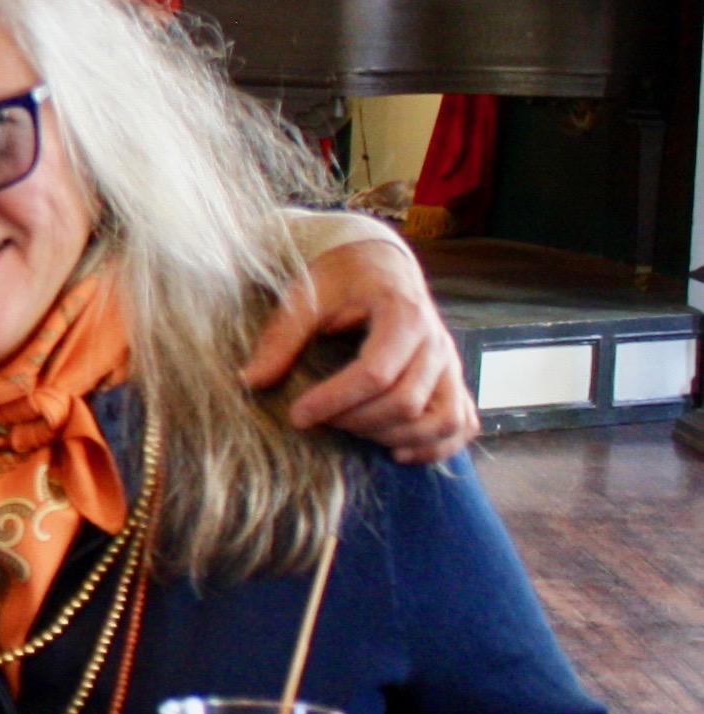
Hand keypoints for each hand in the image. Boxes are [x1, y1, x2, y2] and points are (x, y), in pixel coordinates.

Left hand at [241, 236, 475, 464]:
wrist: (378, 262)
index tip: (297, 414)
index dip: (334, 400)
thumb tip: (250, 381)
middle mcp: (436, 342)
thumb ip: (281, 338)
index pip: (376, 373)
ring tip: (353, 432)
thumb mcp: (306, 296)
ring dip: (395, 437)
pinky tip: (396, 451)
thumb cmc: (340, 278)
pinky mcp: (452, 379)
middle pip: (407, 402)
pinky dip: (436, 446)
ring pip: (442, 419)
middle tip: (319, 419)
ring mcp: (449, 363)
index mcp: (402, 315)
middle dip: (357, 421)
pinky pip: (462, 422)